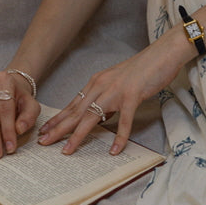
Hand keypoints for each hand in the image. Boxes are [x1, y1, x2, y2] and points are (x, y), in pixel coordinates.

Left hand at [39, 29, 191, 155]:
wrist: (162, 54)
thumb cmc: (143, 69)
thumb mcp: (118, 83)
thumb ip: (107, 98)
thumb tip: (99, 118)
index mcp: (98, 82)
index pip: (74, 104)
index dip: (59, 118)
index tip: (45, 131)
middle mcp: (102, 86)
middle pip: (77, 111)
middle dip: (59, 128)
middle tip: (43, 142)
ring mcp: (117, 90)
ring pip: (92, 116)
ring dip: (78, 135)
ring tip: (68, 150)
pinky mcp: (133, 95)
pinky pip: (124, 120)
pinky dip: (119, 136)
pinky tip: (114, 150)